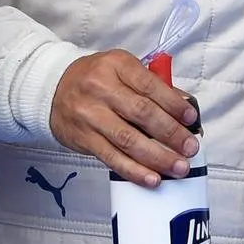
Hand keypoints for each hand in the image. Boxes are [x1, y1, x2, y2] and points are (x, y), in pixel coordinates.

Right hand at [49, 50, 199, 187]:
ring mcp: (90, 115)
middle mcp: (101, 88)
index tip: (192, 119)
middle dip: (171, 134)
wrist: (52, 90)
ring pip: (128, 140)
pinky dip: (134, 170)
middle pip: (142, 113)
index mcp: (116, 65)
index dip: (173, 104)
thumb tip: (185, 106)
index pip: (150, 86)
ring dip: (157, 157)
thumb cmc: (95, 79)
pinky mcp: (84, 139)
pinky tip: (152, 178)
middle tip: (190, 148)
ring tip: (179, 167)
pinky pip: (112, 158)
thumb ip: (152, 85)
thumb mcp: (122, 70)